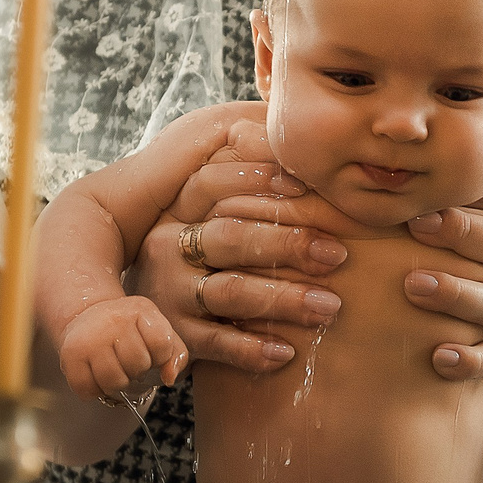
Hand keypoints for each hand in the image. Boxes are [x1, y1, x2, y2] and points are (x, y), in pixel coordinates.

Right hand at [60, 296, 188, 399]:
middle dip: (137, 370)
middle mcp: (113, 320)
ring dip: (117, 383)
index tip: (149, 350)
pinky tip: (96, 374)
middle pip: (138, 366)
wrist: (88, 315)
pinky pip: (88, 390)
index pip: (162, 345)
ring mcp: (89, 338)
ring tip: (114, 368)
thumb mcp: (157, 330)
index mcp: (140, 310)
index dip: (159, 356)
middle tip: (128, 360)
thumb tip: (169, 378)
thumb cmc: (129, 329)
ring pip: (114, 382)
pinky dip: (94, 390)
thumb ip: (175, 353)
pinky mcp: (70, 356)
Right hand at [131, 118, 348, 375]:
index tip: (311, 187)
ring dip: (283, 298)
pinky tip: (286, 352)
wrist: (143, 322)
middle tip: (339, 255)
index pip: (217, 183)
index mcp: (182, 207)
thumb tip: (287, 130)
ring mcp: (170, 292)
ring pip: (230, 291)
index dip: (262, 180)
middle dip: (288, 244)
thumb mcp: (212, 214)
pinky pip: (216, 343)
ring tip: (330, 307)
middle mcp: (170, 245)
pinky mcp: (176, 336)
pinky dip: (251, 349)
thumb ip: (248, 183)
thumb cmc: (207, 256)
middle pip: (231, 236)